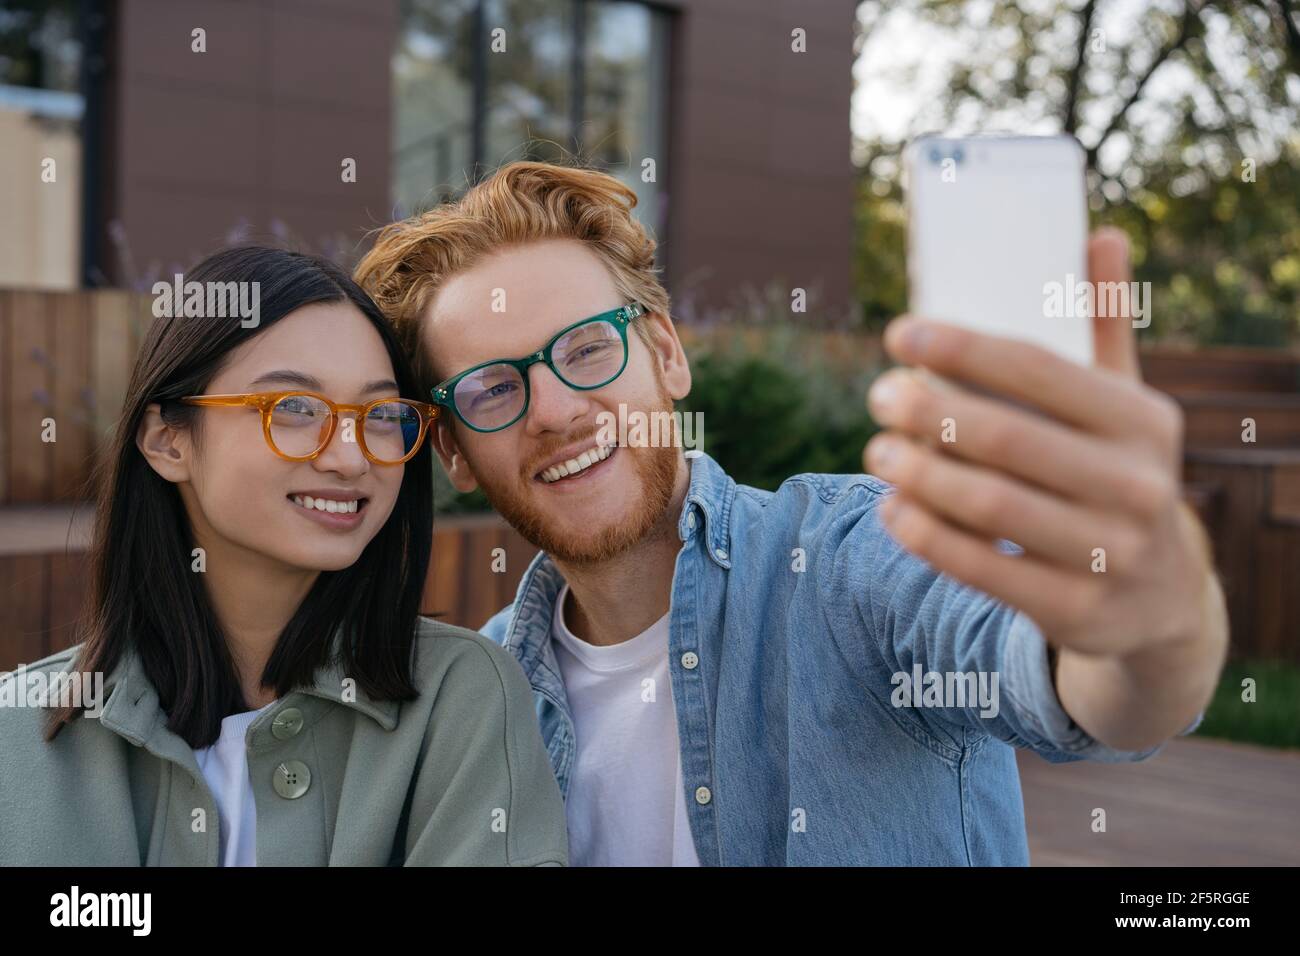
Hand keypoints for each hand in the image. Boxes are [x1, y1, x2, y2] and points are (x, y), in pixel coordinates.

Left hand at [863, 228, 1218, 658]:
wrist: (1161, 596)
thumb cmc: (1117, 474)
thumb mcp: (1125, 405)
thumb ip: (1104, 325)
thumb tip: (1098, 232)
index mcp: (1145, 421)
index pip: (1040, 369)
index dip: (961, 346)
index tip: (899, 333)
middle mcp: (1139, 486)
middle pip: (1007, 439)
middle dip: (928, 411)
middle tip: (878, 395)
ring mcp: (1112, 554)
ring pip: (990, 506)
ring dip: (918, 474)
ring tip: (877, 449)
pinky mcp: (1078, 611)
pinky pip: (984, 570)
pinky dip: (927, 537)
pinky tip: (892, 509)